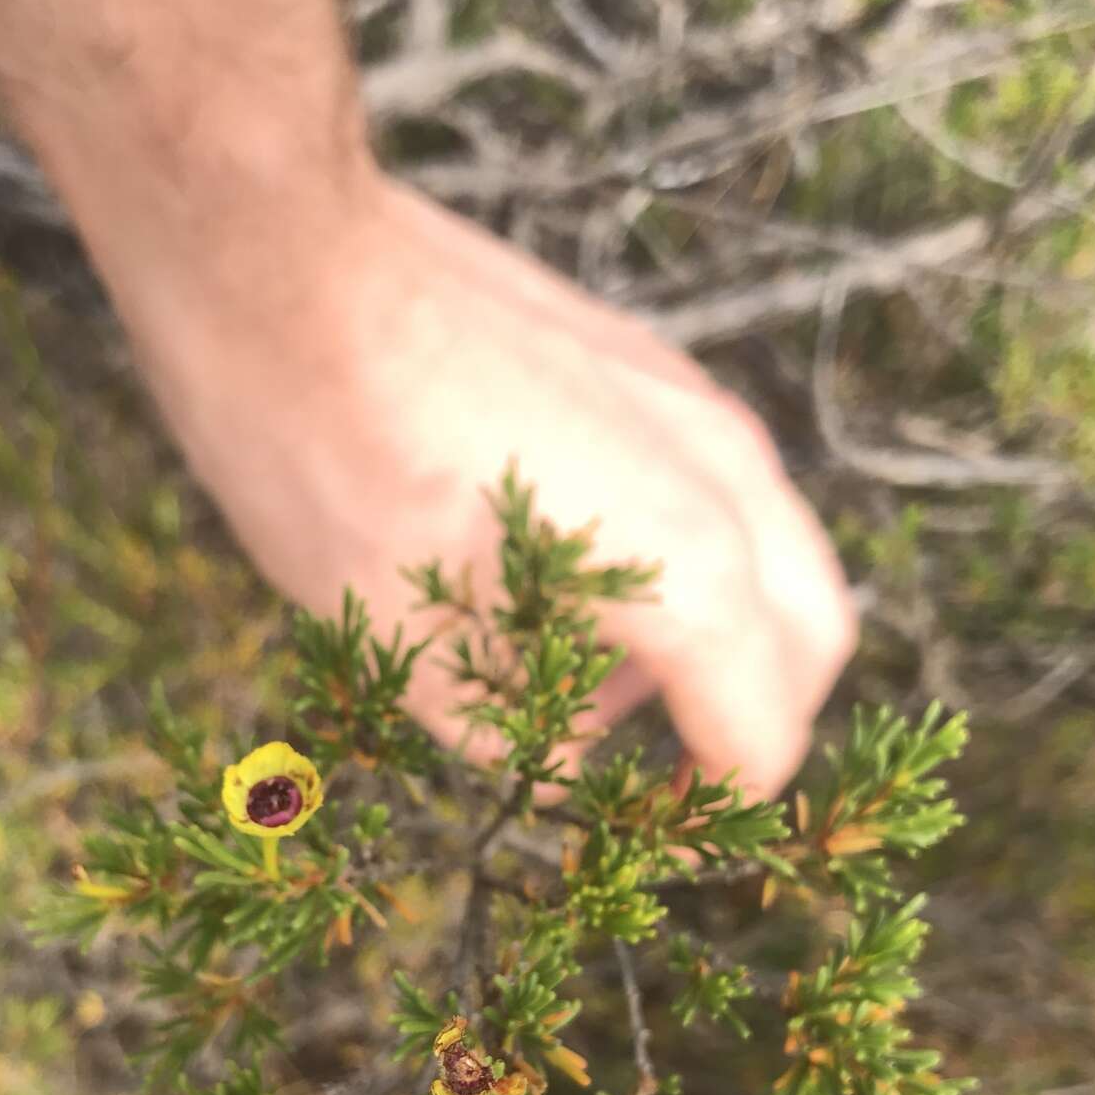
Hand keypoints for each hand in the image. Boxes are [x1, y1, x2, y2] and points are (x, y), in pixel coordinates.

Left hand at [125, 173, 855, 797]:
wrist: (279, 257)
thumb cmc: (328, 458)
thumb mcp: (409, 646)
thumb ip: (518, 732)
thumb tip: (568, 759)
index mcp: (689, 568)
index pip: (762, 738)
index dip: (708, 813)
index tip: (645, 837)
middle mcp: (728, 477)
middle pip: (814, 643)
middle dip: (751, 723)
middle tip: (653, 776)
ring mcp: (694, 403)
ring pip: (779, 555)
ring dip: (723, 638)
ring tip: (588, 671)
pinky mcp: (645, 363)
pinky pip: (719, 487)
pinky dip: (689, 559)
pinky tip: (564, 571)